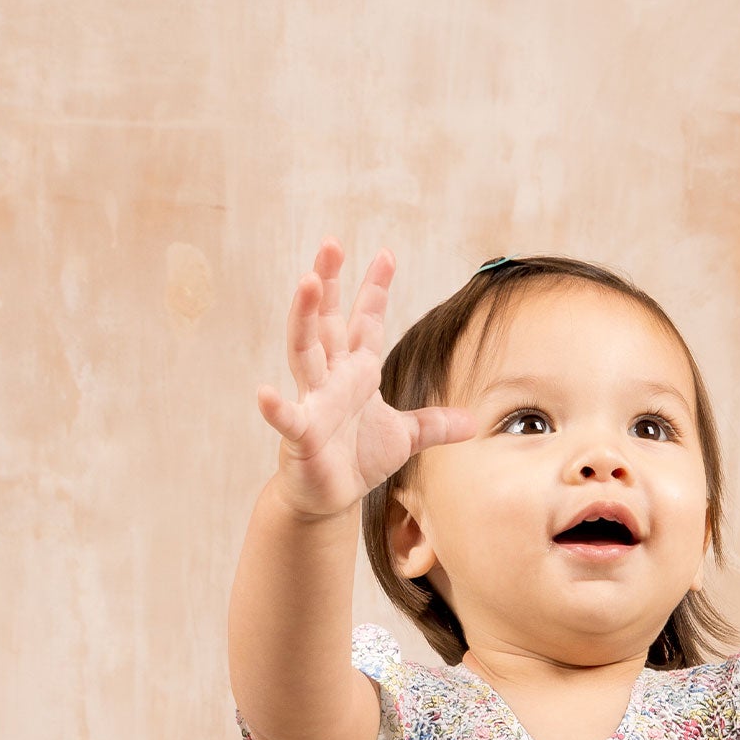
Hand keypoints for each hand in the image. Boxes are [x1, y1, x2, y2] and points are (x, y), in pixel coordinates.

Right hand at [255, 239, 475, 519]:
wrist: (330, 496)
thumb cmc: (358, 459)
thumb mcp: (404, 437)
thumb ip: (434, 424)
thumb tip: (473, 421)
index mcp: (356, 372)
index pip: (365, 322)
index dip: (375, 290)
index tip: (386, 254)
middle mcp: (331, 379)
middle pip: (327, 322)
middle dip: (329, 283)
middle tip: (331, 243)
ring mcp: (313, 403)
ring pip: (304, 351)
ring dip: (304, 317)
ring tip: (307, 282)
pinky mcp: (301, 435)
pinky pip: (287, 418)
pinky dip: (276, 408)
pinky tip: (265, 393)